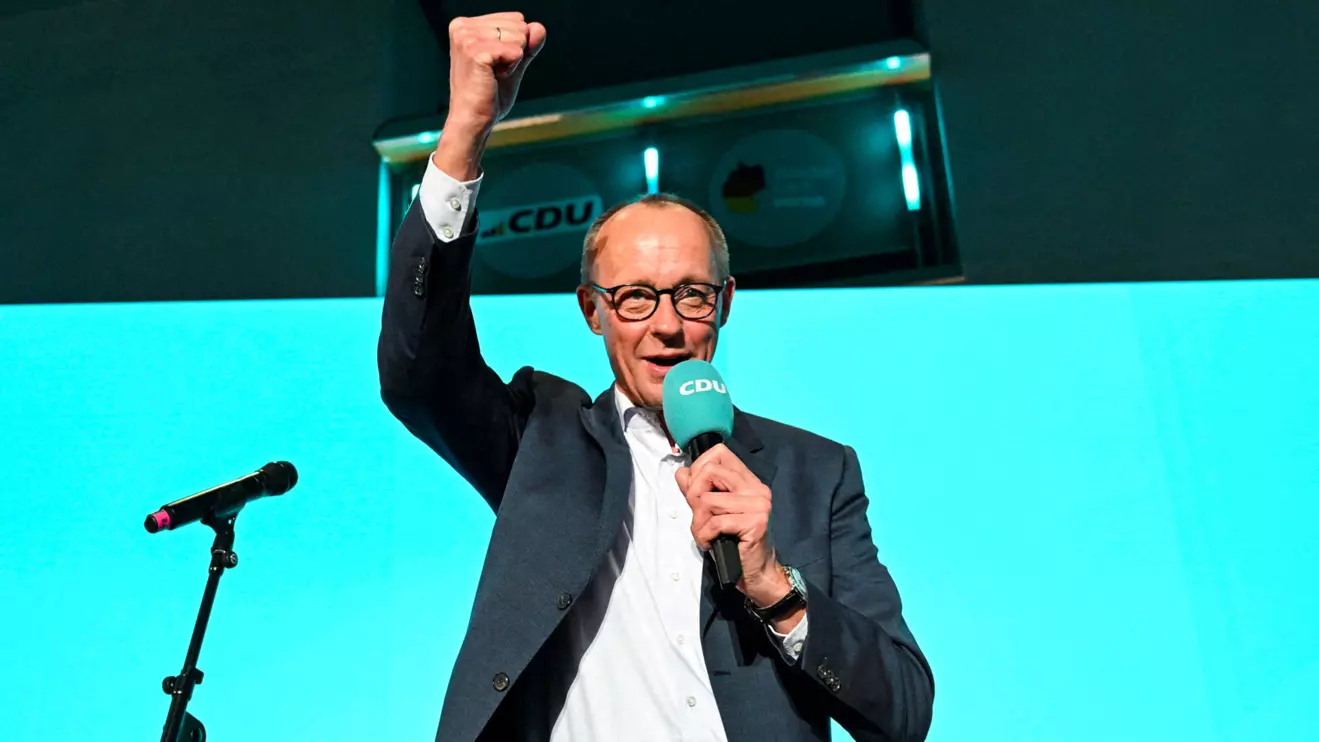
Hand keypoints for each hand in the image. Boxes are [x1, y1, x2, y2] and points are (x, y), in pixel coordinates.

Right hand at [435, 12, 546, 177]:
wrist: (474, 120)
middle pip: (519, 25)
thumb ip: (527, 45)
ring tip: (492, 75)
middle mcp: (462, 26)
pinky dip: (512, 68)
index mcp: (466, 24)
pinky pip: (516, 51)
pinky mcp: (475, 51)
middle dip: (515, 52)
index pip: (515, 19)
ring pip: (520, 36)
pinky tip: (494, 78)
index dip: (515, 46)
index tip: (495, 64)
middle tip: (494, 72)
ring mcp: (467, 37)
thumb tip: (539, 27)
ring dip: (513, 61)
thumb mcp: (513, 64)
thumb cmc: (489, 95)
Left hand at [676, 444, 789, 605]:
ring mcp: (758, 504)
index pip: (719, 453)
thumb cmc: (733, 543)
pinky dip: (704, 535)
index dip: (699, 468)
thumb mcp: (711, 512)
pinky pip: (715, 522)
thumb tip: (681, 472)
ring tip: (704, 535)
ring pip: (708, 500)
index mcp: (748, 481)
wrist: (755, 573)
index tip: (696, 492)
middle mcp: (756, 488)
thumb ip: (698, 490)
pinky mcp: (755, 523)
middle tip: (698, 517)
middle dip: (693, 495)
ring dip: (698, 522)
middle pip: (709, 472)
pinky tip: (709, 544)